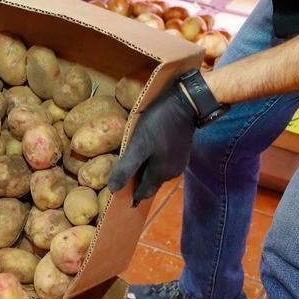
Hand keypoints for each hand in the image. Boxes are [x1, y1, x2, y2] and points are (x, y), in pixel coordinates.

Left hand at [107, 79, 196, 203]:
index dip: (131, 195)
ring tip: (132, 163)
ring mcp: (179, 161)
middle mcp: (172, 172)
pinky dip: (153, 162)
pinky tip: (147, 152)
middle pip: (151, 183)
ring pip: (158, 173)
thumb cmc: (159, 124)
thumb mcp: (138, 145)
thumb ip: (127, 168)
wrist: (185, 103)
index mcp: (161, 174)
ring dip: (145, 171)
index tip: (118, 194)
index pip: (143, 193)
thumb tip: (113, 190)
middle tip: (122, 176)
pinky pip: (164, 162)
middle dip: (137, 183)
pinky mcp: (181, 151)